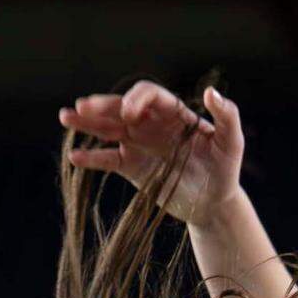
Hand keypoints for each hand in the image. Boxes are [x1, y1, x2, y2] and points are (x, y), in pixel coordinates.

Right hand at [58, 81, 244, 226]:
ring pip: (109, 129)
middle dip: (102, 106)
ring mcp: (139, 145)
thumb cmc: (225, 171)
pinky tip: (75, 157)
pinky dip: (92, 159)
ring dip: (87, 124)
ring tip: (66, 117)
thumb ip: (227, 117)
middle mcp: (152, 124)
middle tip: (82, 107)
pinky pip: (108, 160)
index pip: (149, 96)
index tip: (129, 113)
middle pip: (121, 108)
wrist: (214, 204)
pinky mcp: (133, 168)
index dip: (137, 99)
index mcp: (173, 113)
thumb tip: (212, 93)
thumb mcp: (231, 144)